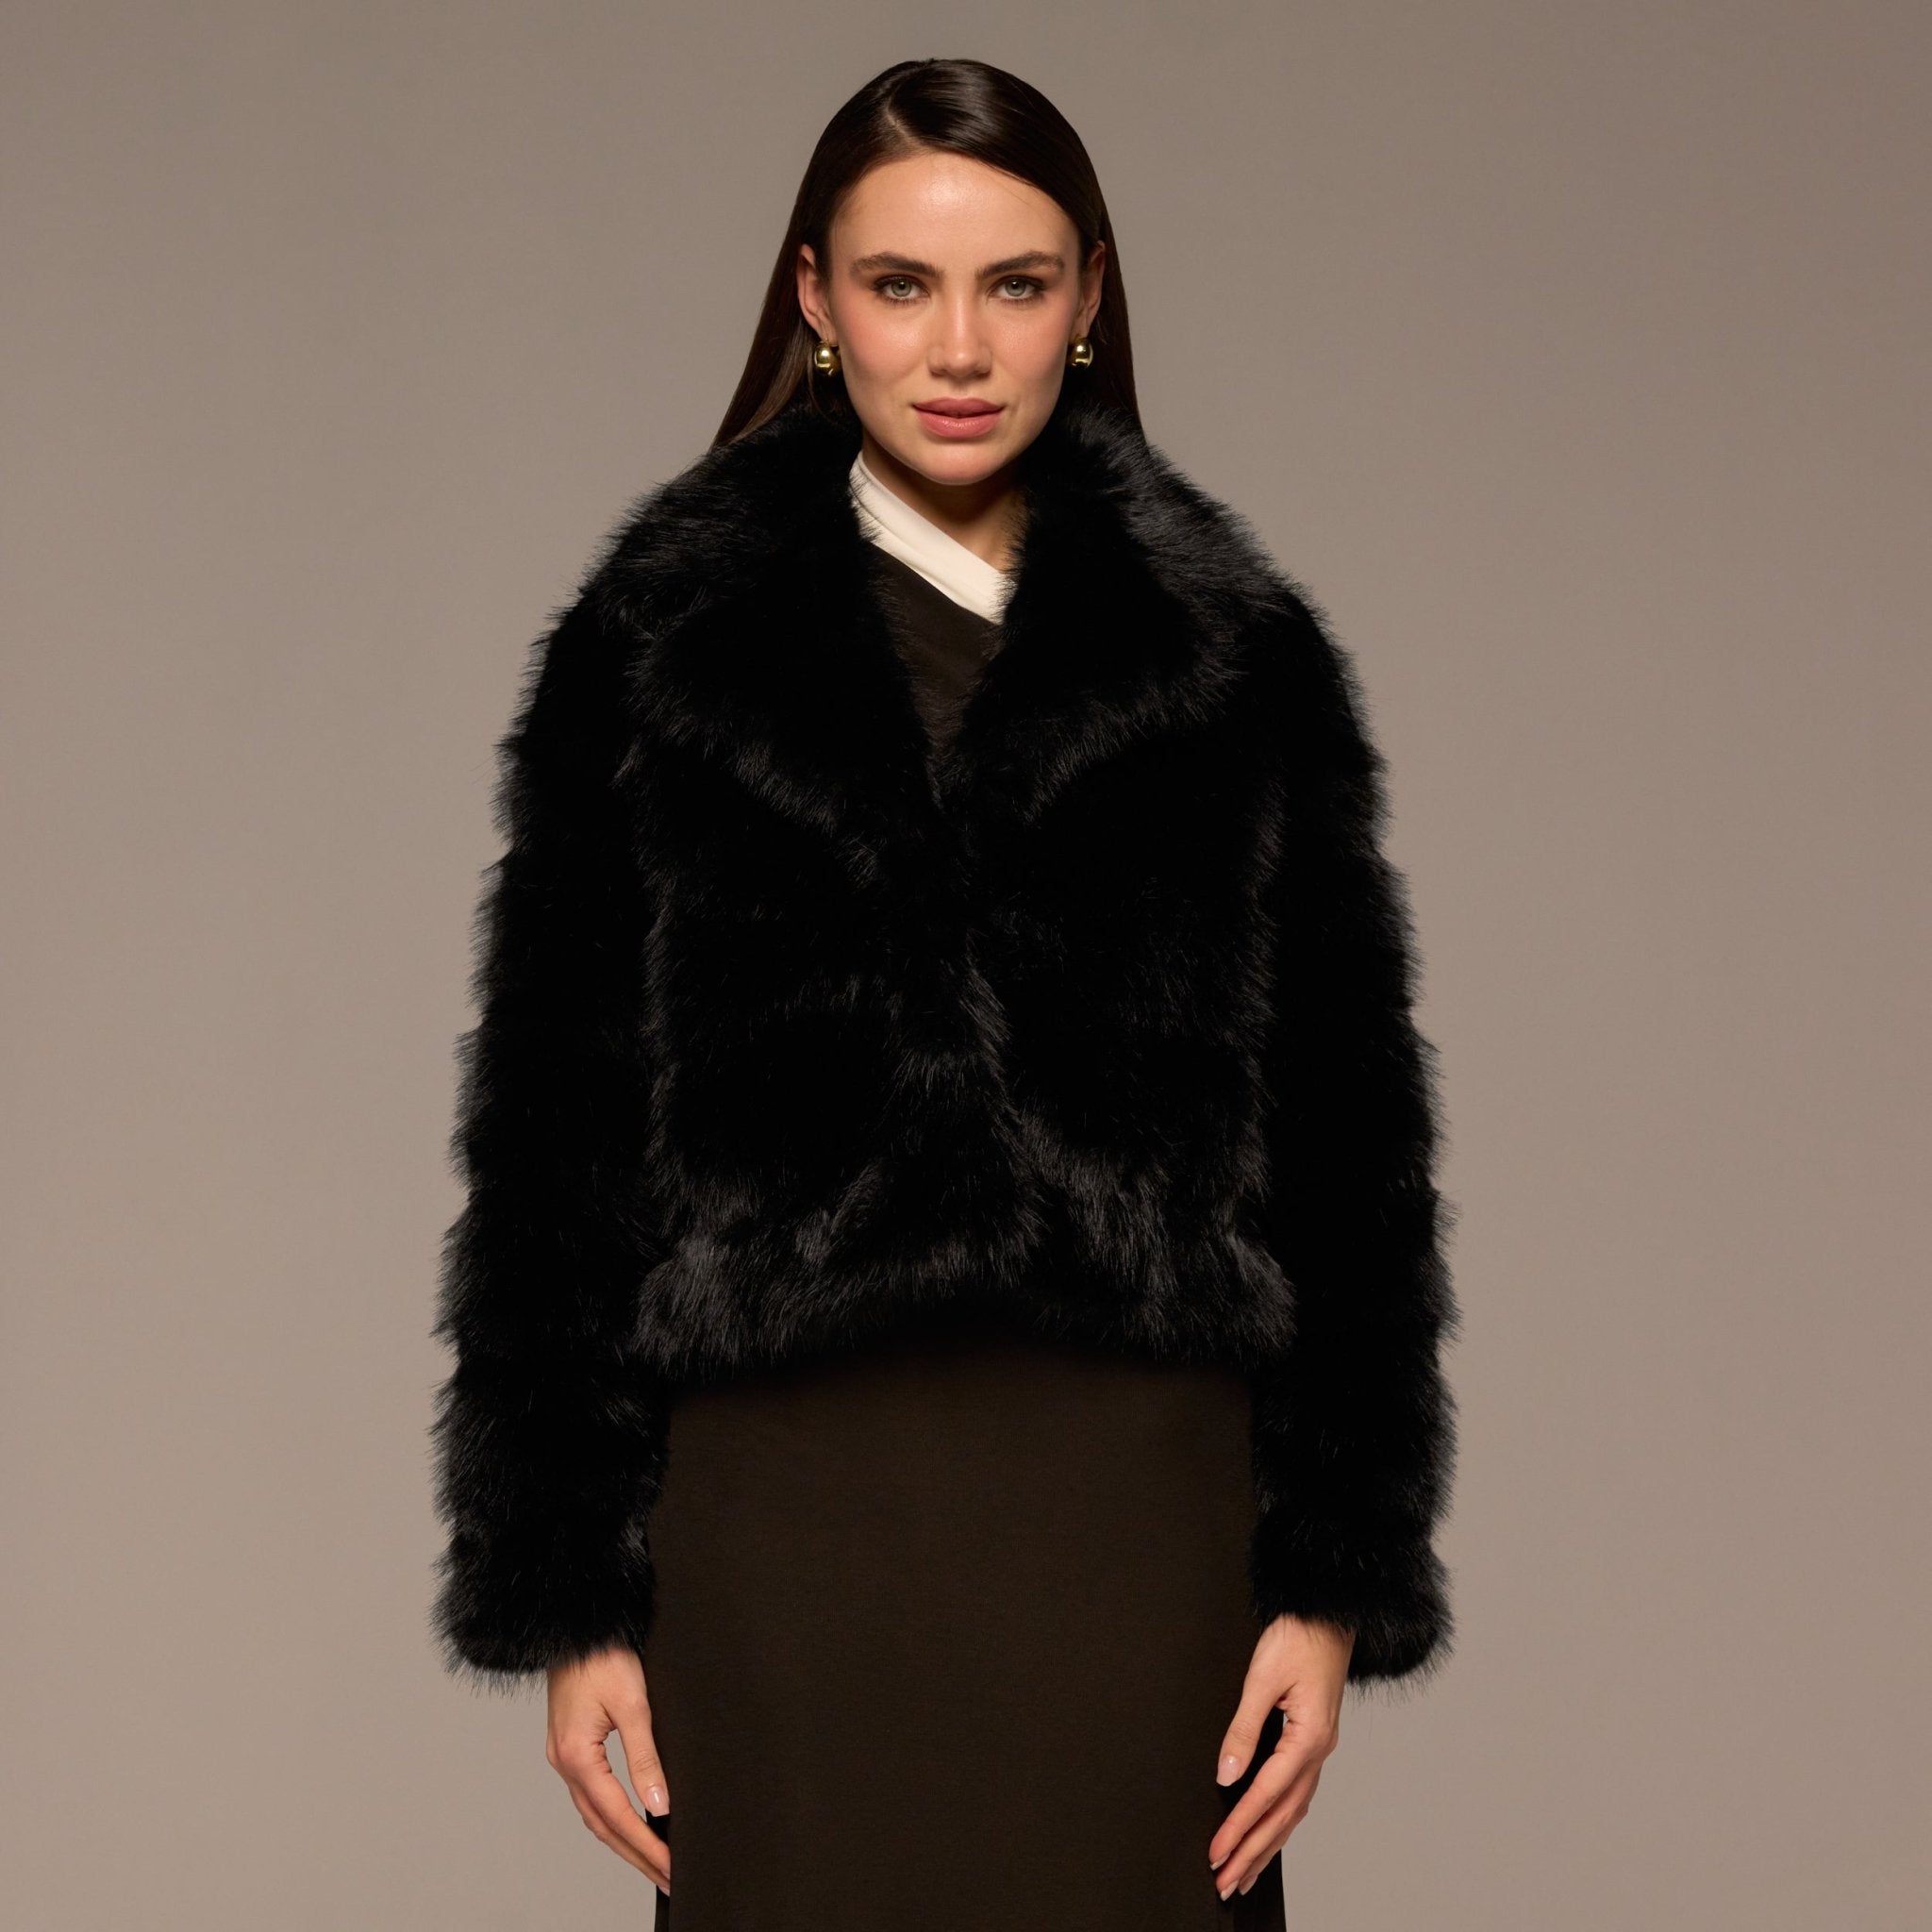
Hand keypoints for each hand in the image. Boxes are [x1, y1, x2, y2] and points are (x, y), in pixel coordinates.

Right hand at [545, 1645, 672, 1895]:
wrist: (576, 1626)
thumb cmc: (603, 1655)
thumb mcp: (632, 1703)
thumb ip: (645, 1756)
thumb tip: (659, 1804)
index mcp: (577, 1756)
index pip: (618, 1816)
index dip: (647, 1846)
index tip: (672, 1867)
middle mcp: (565, 1763)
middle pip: (603, 1826)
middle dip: (637, 1855)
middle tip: (669, 1879)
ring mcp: (563, 1757)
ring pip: (594, 1815)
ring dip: (623, 1842)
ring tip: (654, 1862)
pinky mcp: (569, 1747)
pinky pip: (590, 1796)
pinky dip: (610, 1818)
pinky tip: (628, 1825)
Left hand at [1207, 1614, 1352, 1900]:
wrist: (1327, 1614)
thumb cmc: (1297, 1637)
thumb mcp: (1262, 1679)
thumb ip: (1243, 1729)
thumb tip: (1226, 1774)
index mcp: (1309, 1738)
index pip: (1266, 1795)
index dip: (1239, 1827)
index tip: (1217, 1853)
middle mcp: (1318, 1751)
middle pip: (1283, 1816)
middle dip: (1253, 1852)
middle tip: (1226, 1882)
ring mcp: (1320, 1748)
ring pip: (1294, 1811)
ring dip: (1268, 1844)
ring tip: (1245, 1873)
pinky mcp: (1314, 1741)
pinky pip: (1298, 1793)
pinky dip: (1282, 1821)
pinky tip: (1271, 1834)